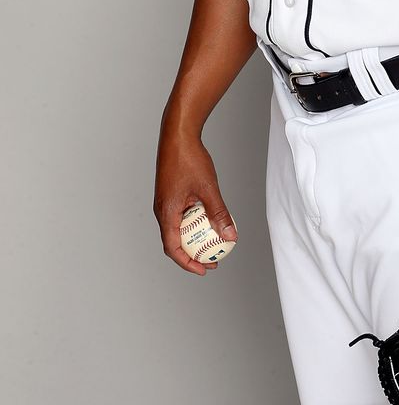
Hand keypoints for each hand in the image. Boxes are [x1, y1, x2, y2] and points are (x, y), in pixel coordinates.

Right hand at [153, 125, 237, 275]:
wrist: (177, 135)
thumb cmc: (189, 159)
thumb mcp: (208, 189)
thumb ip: (219, 213)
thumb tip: (230, 236)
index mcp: (166, 213)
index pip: (173, 248)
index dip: (188, 263)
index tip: (204, 269)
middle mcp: (162, 210)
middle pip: (174, 242)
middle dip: (192, 254)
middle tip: (212, 259)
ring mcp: (165, 202)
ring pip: (177, 229)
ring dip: (193, 239)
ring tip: (212, 242)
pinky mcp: (169, 194)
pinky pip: (179, 216)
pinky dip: (193, 224)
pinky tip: (208, 219)